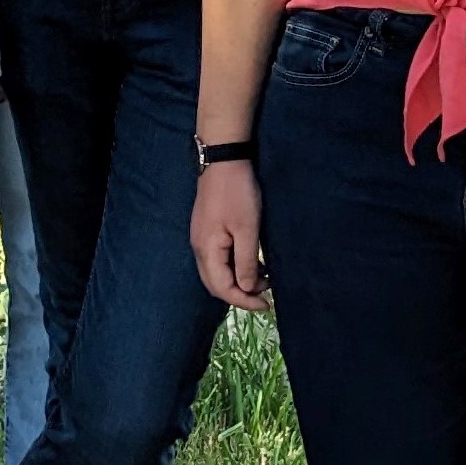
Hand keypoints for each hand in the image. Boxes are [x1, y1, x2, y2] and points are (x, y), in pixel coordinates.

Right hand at [192, 162, 268, 310]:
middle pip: (215, 284)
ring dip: (238, 280)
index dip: (243, 301)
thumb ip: (246, 262)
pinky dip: (234, 267)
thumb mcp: (247, 229)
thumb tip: (246, 288)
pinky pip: (219, 259)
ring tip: (263, 278)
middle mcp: (199, 248)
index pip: (222, 288)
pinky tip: (252, 262)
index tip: (266, 304)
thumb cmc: (237, 194)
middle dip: (240, 294)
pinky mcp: (207, 230)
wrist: (223, 159)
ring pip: (217, 272)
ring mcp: (201, 238)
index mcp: (207, 250)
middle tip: (265, 295)